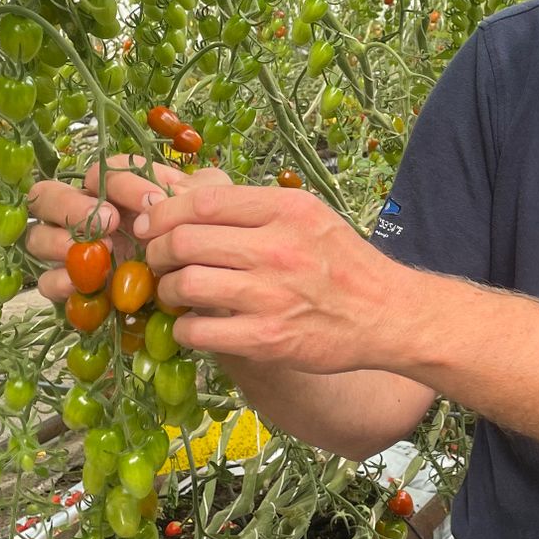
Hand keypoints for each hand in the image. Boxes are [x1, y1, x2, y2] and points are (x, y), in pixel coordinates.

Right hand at [23, 155, 214, 301]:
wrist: (208, 295)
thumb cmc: (201, 243)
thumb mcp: (206, 212)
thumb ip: (194, 191)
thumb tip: (173, 188)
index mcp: (115, 191)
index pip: (100, 172)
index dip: (122, 181)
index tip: (154, 201)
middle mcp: (85, 216)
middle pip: (48, 195)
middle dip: (73, 204)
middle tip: (110, 221)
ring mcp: (72, 252)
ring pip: (38, 236)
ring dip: (60, 240)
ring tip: (99, 252)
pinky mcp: (72, 288)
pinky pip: (47, 282)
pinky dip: (60, 281)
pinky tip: (86, 284)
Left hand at [134, 182, 400, 372]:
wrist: (386, 313)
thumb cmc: (341, 262)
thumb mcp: (308, 216)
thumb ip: (255, 209)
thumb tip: (186, 200)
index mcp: (286, 209)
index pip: (203, 201)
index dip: (165, 212)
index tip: (151, 222)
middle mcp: (277, 248)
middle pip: (185, 240)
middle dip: (159, 251)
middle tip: (159, 260)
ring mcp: (271, 295)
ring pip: (185, 284)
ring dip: (167, 289)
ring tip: (175, 292)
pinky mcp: (266, 339)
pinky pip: (199, 330)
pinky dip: (184, 327)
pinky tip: (193, 325)